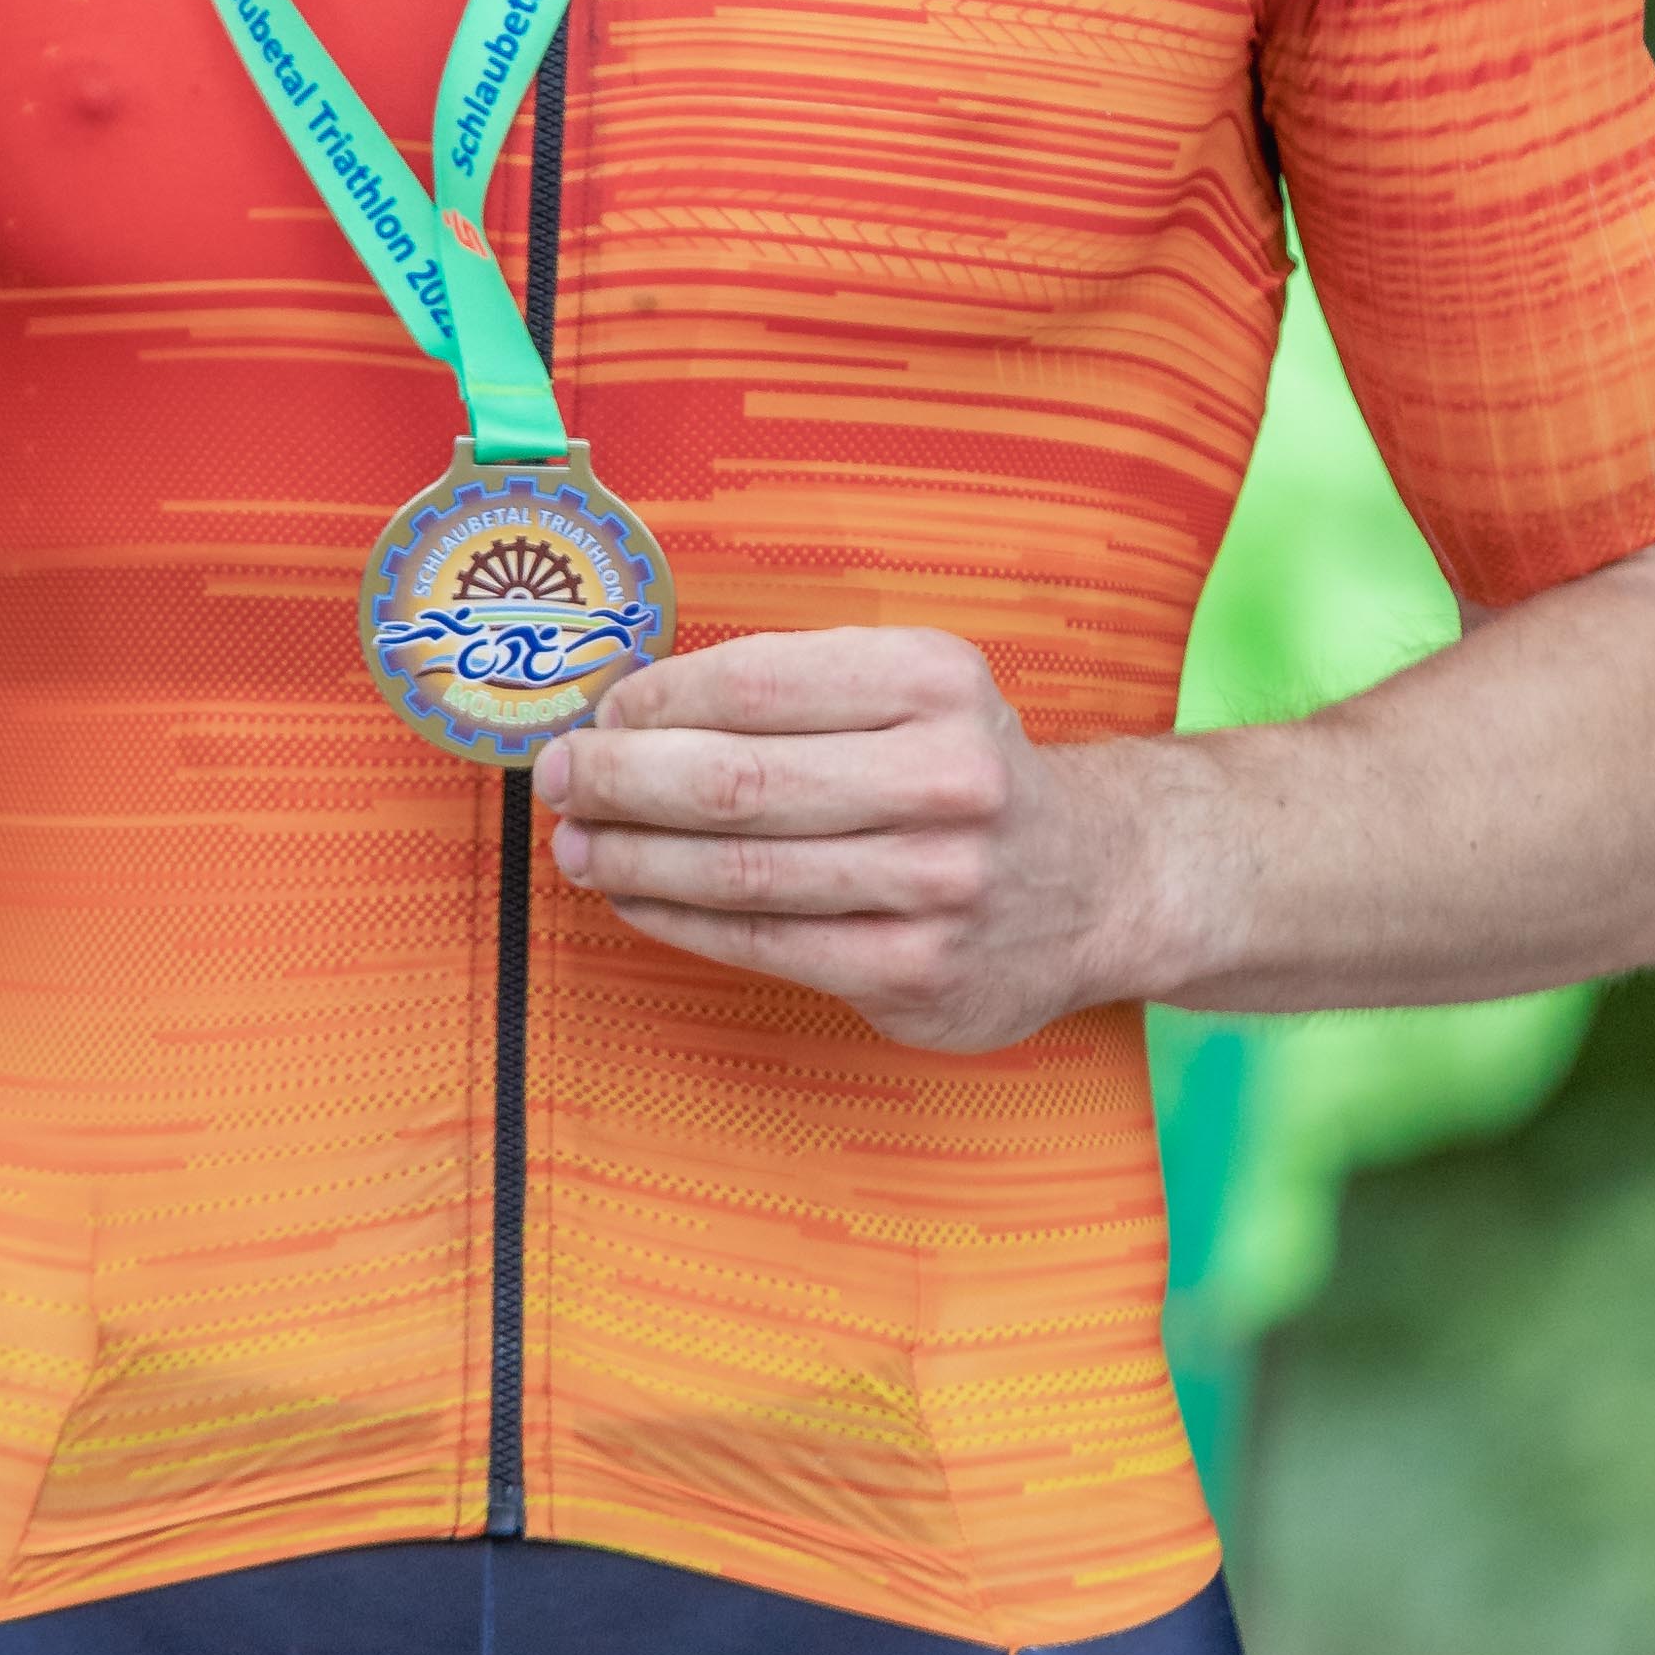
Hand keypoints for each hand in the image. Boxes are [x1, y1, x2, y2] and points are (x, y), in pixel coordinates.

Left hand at [535, 627, 1160, 1056]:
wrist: (1097, 881)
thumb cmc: (964, 771)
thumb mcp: (915, 689)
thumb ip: (794, 689)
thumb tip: (632, 710)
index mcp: (934, 681)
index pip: (754, 685)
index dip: (653, 701)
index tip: (601, 712)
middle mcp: (946, 779)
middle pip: (736, 783)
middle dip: (620, 779)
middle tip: (558, 777)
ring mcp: (936, 885)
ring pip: (739, 873)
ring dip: (633, 856)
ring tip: (577, 842)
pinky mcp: (917, 973)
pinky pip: (762, 943)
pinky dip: (678, 917)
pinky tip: (635, 895)